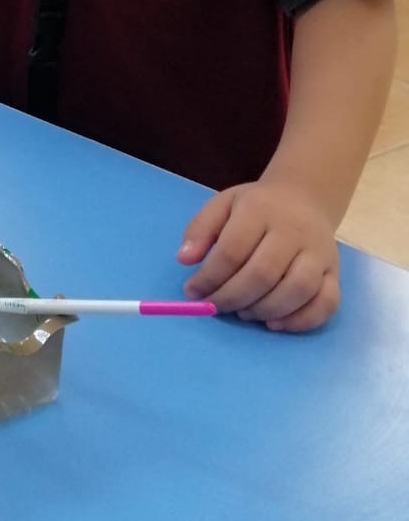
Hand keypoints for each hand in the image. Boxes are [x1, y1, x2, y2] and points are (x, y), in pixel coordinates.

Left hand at [177, 178, 339, 332]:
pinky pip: (327, 303)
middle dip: (233, 298)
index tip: (193, 291)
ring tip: (243, 313)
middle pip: (263, 273)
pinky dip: (301, 320)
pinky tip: (275, 324)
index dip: (209, 277)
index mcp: (259, 209)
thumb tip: (184, 260)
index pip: (232, 250)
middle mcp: (293, 230)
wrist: (305, 197)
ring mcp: (319, 252)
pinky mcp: (335, 272)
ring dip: (265, 310)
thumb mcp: (223, 205)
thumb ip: (200, 229)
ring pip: (297, 290)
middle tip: (215, 307)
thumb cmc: (256, 206)